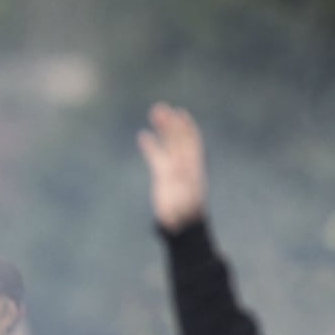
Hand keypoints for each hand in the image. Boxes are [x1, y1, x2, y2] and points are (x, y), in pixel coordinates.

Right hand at [137, 103, 206, 231]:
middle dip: (170, 123)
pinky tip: (143, 135)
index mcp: (192, 167)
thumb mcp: (182, 202)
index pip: (189, 142)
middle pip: (178, 138)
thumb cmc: (183, 216)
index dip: (185, 127)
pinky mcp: (164, 176)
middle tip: (158, 107)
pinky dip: (151, 145)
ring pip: (169, 144)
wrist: (182, 226)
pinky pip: (157, 156)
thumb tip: (175, 175)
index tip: (178, 112)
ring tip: (154, 113)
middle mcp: (184, 165)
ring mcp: (174, 169)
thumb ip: (178, 189)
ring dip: (162, 128)